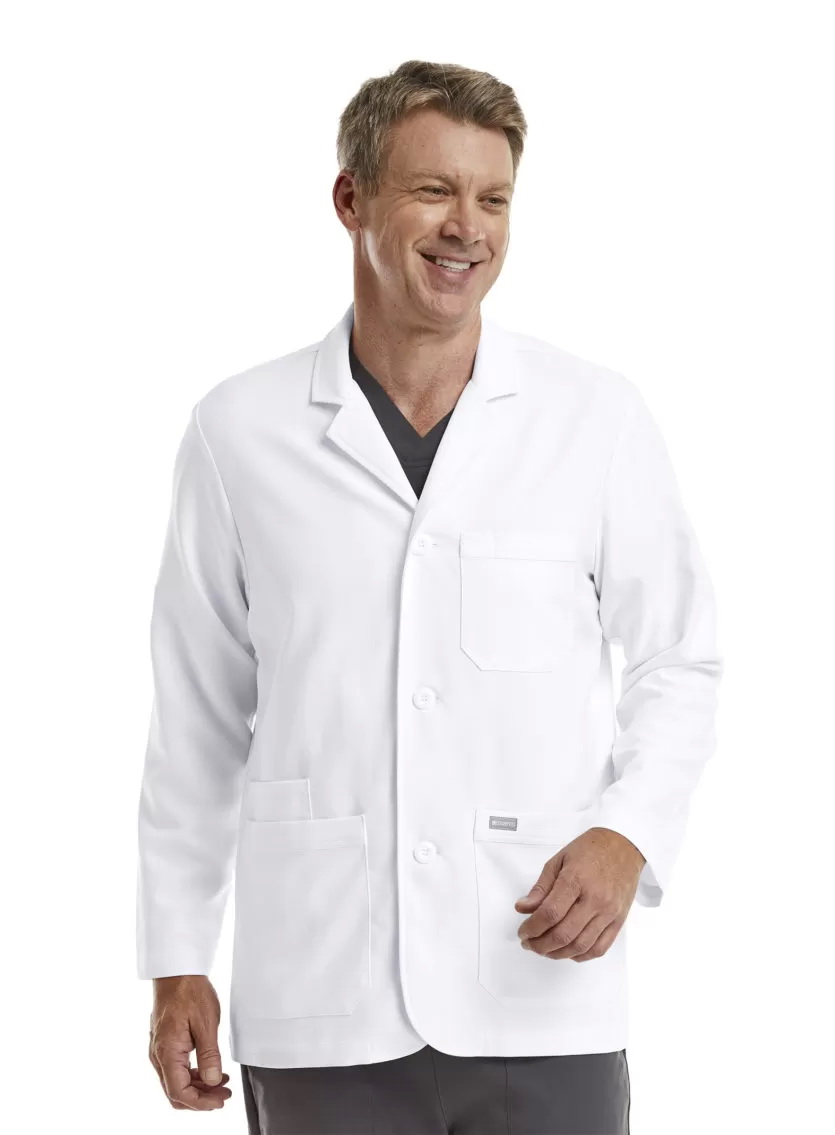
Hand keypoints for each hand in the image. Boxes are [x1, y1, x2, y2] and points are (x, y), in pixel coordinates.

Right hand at [148, 975, 231, 1110]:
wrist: (176, 970)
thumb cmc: (189, 990)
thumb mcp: (206, 1022)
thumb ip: (210, 1055)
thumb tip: (213, 1080)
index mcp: (167, 1052)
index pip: (179, 1092)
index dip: (201, 1102)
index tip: (220, 1100)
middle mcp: (158, 1055)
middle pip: (175, 1092)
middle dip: (201, 1099)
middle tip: (224, 1094)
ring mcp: (160, 1050)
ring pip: (176, 1082)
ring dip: (198, 1087)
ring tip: (222, 1083)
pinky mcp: (165, 1044)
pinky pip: (176, 1069)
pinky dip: (193, 1075)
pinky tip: (210, 1070)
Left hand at [514, 827, 645, 961]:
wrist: (623, 846)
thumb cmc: (591, 849)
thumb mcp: (559, 860)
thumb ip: (541, 888)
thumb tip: (523, 908)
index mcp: (576, 879)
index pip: (550, 913)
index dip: (532, 928)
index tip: (523, 932)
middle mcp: (595, 898)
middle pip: (564, 934)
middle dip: (540, 945)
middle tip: (529, 943)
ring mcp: (609, 912)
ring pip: (580, 946)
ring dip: (557, 954)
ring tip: (544, 949)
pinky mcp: (619, 921)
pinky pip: (599, 948)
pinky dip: (581, 956)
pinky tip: (567, 952)